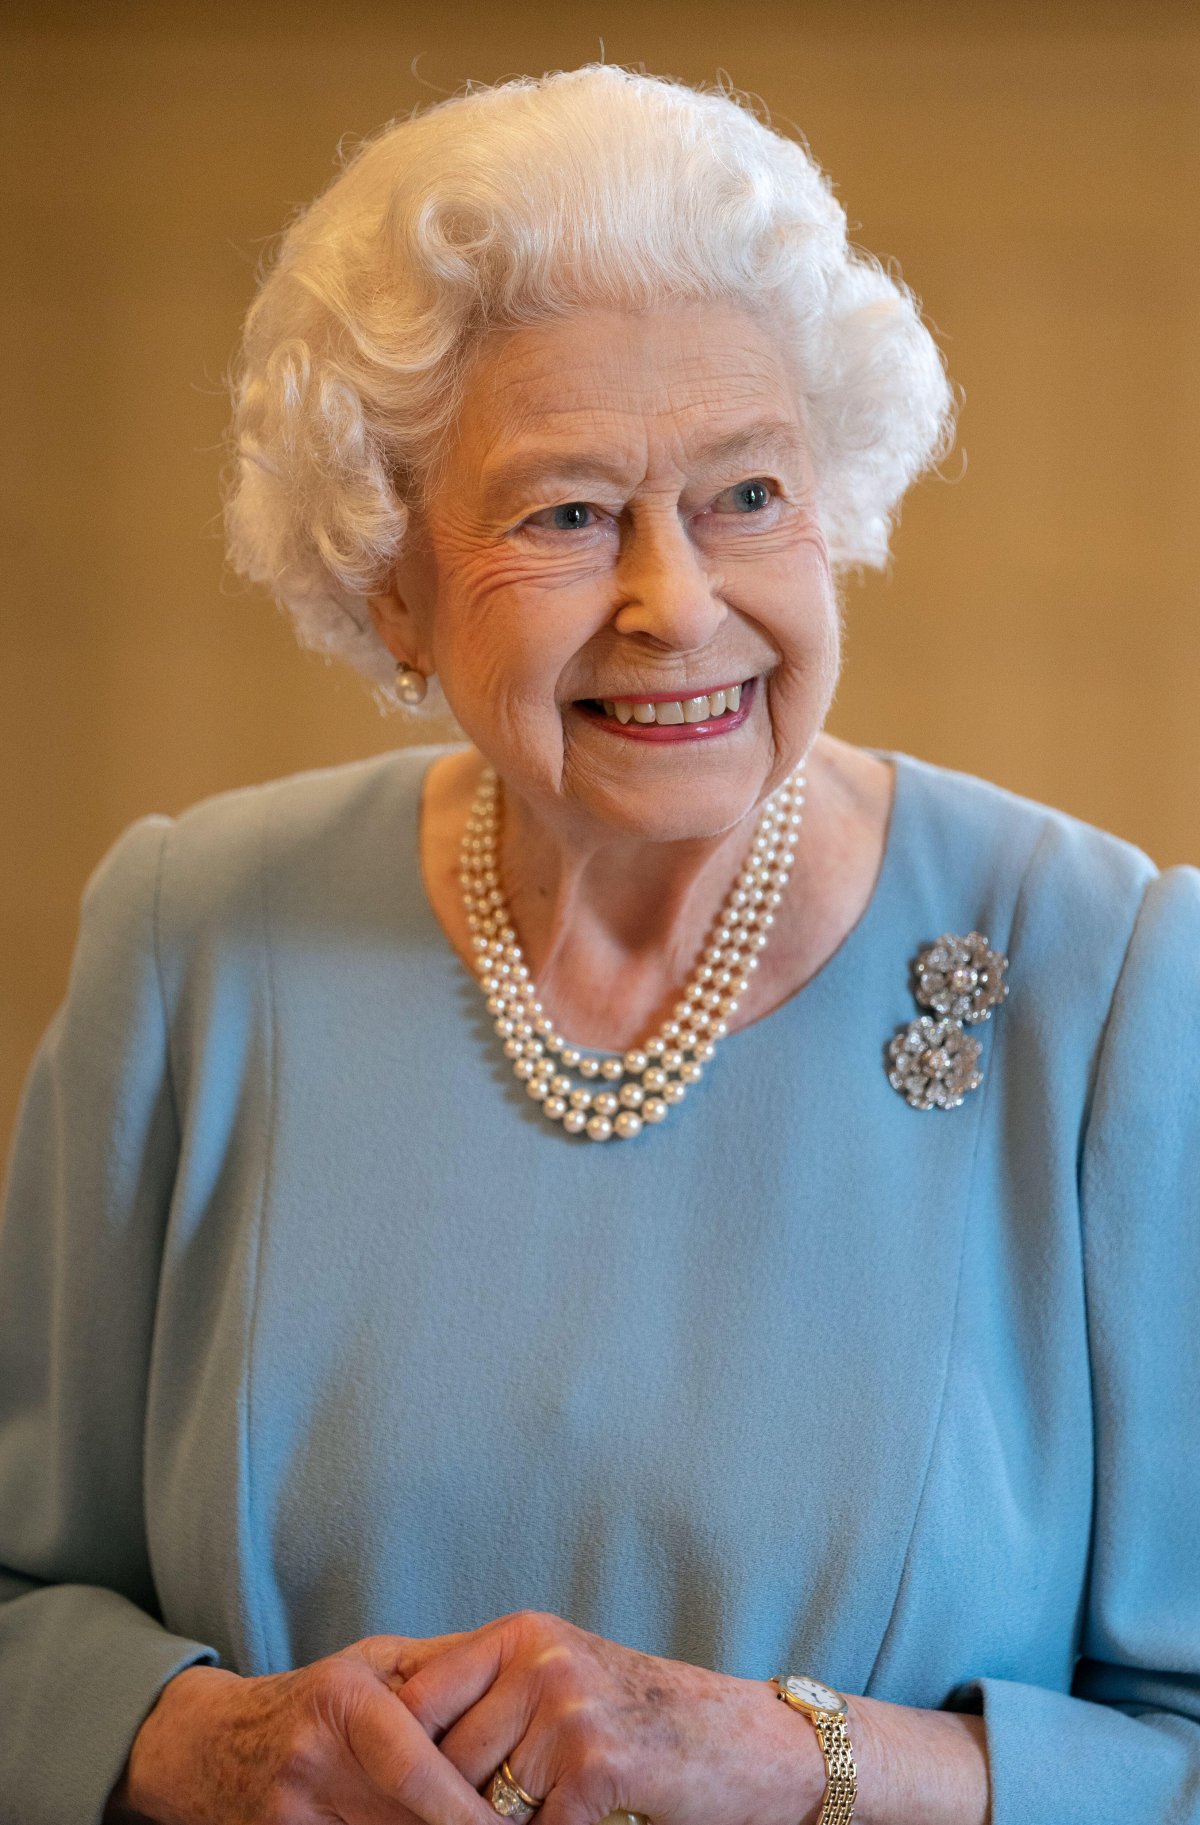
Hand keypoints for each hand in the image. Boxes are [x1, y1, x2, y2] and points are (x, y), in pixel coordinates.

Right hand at [106, 1636, 502, 1824]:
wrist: (211, 1746)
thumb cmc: (318, 1697)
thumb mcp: (374, 1664)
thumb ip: (440, 1670)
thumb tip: (514, 1675)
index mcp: (341, 1702)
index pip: (412, 1768)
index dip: (463, 1809)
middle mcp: (310, 1762)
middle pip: (402, 1821)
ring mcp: (288, 1817)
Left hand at [389, 1609, 827, 1824]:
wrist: (747, 1743)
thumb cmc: (644, 1719)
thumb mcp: (562, 1679)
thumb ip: (491, 1693)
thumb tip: (395, 1729)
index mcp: (521, 1634)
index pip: (416, 1698)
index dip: (397, 1758)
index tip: (381, 1796)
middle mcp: (539, 1659)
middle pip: (443, 1761)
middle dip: (445, 1810)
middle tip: (444, 1820)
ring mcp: (568, 1710)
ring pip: (482, 1806)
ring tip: (539, 1811)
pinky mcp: (597, 1764)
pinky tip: (581, 1822)